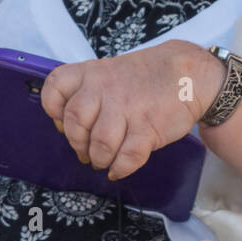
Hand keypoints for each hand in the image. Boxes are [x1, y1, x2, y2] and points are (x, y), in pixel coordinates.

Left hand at [40, 42, 224, 181]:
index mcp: (91, 73)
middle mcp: (105, 89)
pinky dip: (120, 168)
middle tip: (85, 152)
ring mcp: (127, 108)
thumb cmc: (144, 78)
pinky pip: (127, 157)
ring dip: (99, 159)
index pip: (55, 87)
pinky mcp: (148, 127)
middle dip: (78, 143)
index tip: (62, 122)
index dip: (53, 110)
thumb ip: (86, 92)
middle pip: (75, 122)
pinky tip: (118, 169)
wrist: (189, 74)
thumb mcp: (109, 71)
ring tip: (103, 161)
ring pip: (100, 144)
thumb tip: (65, 126)